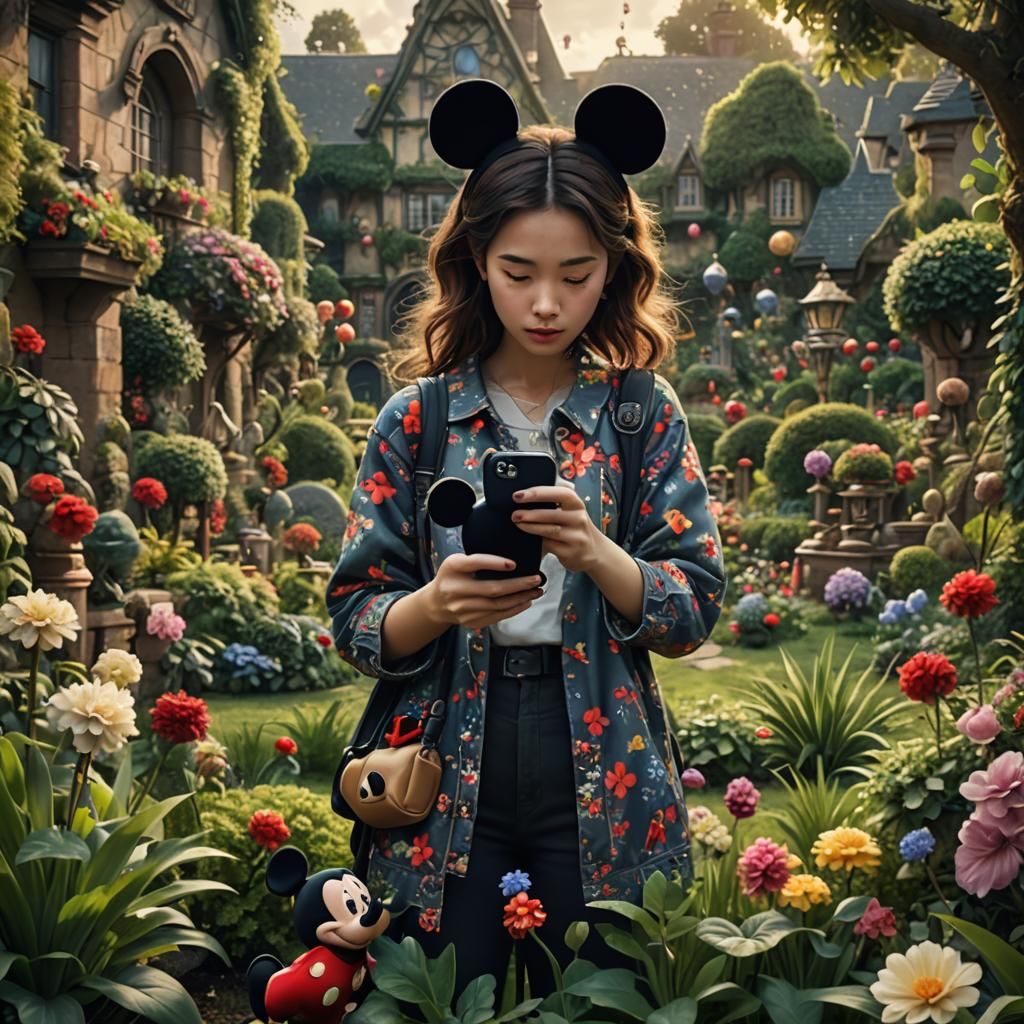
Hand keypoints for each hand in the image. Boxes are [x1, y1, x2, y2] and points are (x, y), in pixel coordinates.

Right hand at [424, 553, 543, 630]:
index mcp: (452, 568)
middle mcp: (455, 589)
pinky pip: (497, 616)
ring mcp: (462, 609)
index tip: (514, 564)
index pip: (475, 563)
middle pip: (492, 589)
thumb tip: (512, 561)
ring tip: (536, 591)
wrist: (436, 603)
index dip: (494, 563)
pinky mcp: (470, 621)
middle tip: (536, 579)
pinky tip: (525, 602)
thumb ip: (477, 560)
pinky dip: (514, 609)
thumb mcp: (457, 562)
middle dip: (518, 585)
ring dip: (521, 598)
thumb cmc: (452, 576)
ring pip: (498, 605)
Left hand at [510, 485, 605, 573]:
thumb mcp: (571, 512)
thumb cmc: (575, 528)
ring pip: (550, 530)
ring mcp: (576, 537)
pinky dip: (536, 542)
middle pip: (552, 513)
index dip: (539, 493)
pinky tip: (527, 539)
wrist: (595, 552)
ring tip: (517, 523)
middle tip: (514, 514)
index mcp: (577, 504)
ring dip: (531, 527)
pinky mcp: (571, 553)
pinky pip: (549, 546)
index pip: (560, 493)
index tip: (519, 495)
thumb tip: (524, 497)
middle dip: (530, 513)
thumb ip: (554, 503)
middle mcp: (579, 519)